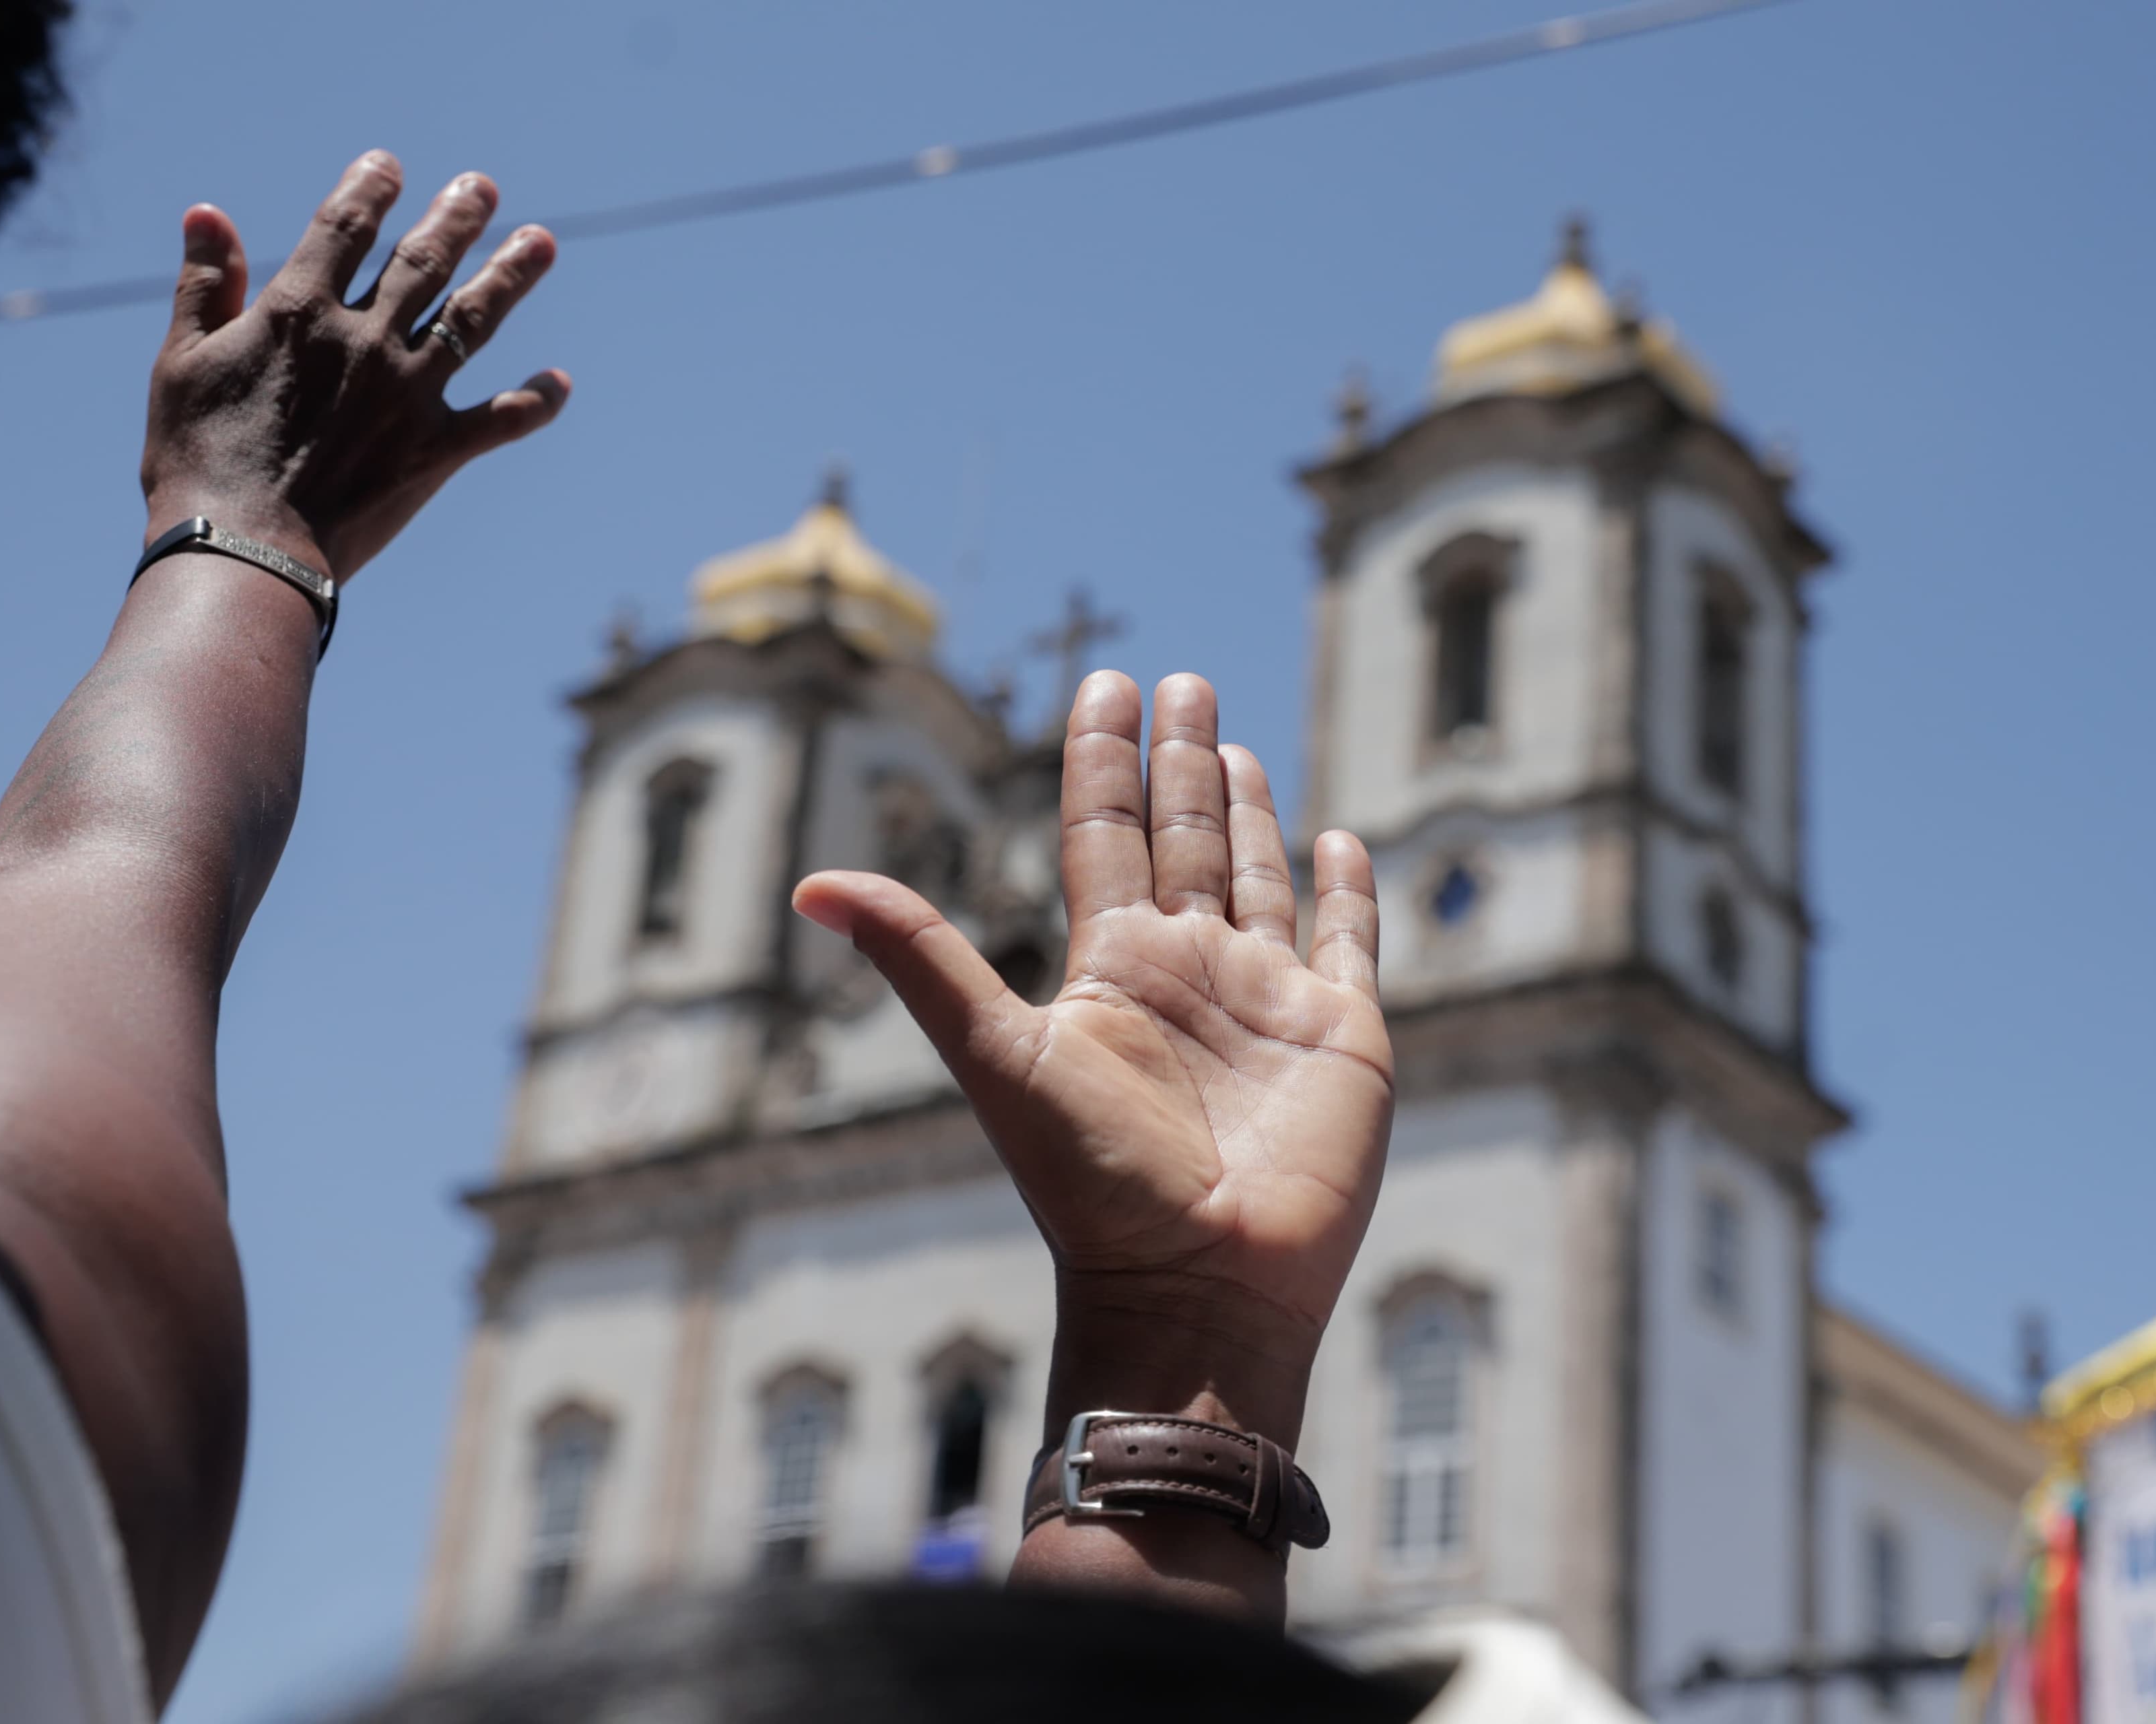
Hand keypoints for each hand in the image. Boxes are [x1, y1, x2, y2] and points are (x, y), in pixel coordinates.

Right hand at [139, 150, 569, 583]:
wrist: (244, 551)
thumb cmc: (198, 460)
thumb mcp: (182, 362)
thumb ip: (203, 285)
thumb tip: (207, 212)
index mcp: (299, 311)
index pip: (345, 227)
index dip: (368, 189)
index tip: (389, 166)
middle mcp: (365, 341)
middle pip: (423, 260)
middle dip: (457, 217)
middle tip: (483, 187)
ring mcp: (407, 395)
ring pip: (472, 319)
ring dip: (511, 275)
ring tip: (542, 242)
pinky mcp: (435, 451)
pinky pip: (501, 420)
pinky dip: (535, 402)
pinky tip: (560, 384)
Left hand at [793, 672, 1390, 1449]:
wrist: (1196, 1291)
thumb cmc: (1093, 1187)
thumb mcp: (997, 1054)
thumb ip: (917, 958)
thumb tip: (808, 884)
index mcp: (1110, 969)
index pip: (1104, 834)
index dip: (1102, 760)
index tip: (1103, 683)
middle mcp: (1186, 972)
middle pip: (1182, 839)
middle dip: (1180, 760)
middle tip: (1179, 679)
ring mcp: (1265, 1001)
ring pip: (1256, 879)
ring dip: (1248, 811)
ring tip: (1235, 742)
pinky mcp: (1341, 1037)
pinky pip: (1347, 942)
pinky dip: (1347, 891)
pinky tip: (1335, 838)